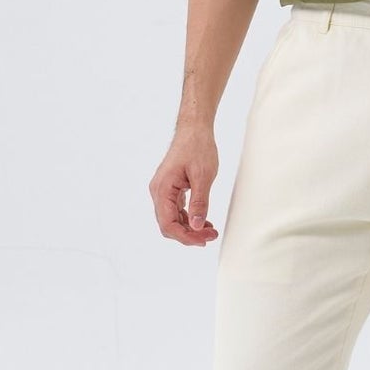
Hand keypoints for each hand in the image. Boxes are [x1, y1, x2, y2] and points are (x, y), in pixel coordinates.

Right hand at [151, 126, 220, 244]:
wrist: (194, 129)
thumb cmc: (197, 147)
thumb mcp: (203, 176)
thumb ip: (199, 203)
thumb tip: (196, 226)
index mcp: (162, 189)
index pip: (168, 224)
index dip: (185, 236)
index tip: (203, 240)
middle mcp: (159, 192)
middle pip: (168, 224)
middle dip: (189, 235)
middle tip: (211, 236)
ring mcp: (164, 191)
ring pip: (173, 219)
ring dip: (190, 228)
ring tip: (211, 231)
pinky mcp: (171, 189)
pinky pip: (177, 210)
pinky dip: (189, 218)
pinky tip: (204, 221)